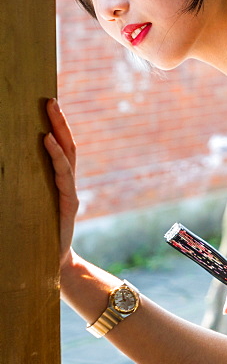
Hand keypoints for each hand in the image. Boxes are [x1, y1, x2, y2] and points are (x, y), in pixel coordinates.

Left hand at [44, 99, 79, 269]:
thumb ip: (21, 190)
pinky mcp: (68, 202)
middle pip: (67, 145)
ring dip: (59, 130)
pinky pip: (63, 174)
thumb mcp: (28, 209)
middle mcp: (67, 183)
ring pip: (68, 154)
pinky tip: (46, 140)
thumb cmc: (36, 237)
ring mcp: (69, 191)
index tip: (48, 105)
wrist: (51, 264)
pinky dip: (56, 155)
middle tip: (50, 99)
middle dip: (59, 121)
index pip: (61, 148)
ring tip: (51, 111)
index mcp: (59, 182)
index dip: (57, 127)